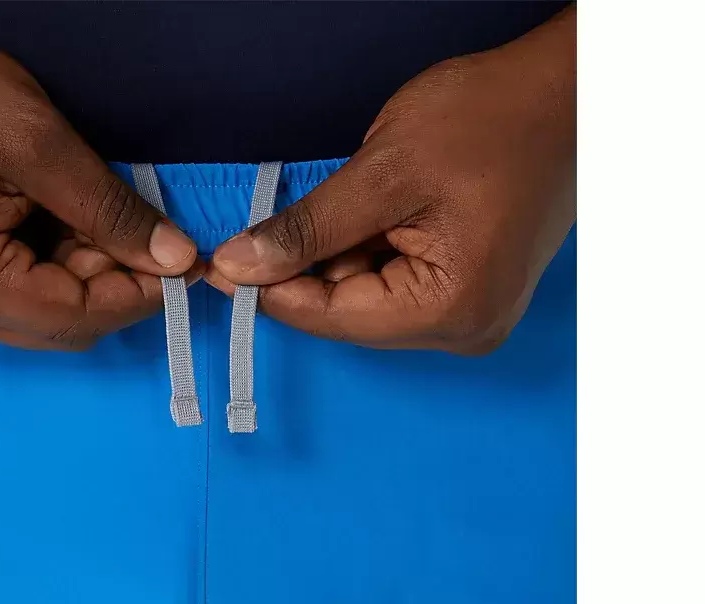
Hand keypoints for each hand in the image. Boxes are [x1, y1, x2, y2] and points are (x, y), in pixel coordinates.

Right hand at [0, 1, 199, 350]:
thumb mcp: (36, 141)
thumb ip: (109, 208)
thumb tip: (176, 259)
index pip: (79, 318)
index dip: (142, 293)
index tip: (183, 260)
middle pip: (62, 326)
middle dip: (111, 281)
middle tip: (136, 224)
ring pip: (43, 315)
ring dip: (82, 272)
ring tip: (82, 208)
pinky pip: (14, 299)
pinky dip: (50, 266)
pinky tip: (50, 217)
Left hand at [208, 5, 574, 354]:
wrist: (566, 92)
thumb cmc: (489, 118)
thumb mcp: (382, 171)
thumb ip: (306, 229)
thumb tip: (238, 268)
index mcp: (451, 309)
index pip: (332, 318)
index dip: (269, 290)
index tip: (220, 264)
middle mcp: (466, 328)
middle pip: (350, 314)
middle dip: (310, 267)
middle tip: (282, 218)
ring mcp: (474, 313)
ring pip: (370, 299)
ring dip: (343, 255)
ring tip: (364, 196)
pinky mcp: (473, 292)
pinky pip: (398, 286)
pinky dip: (371, 251)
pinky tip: (384, 209)